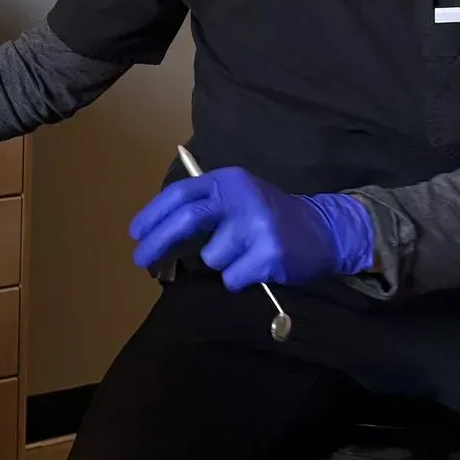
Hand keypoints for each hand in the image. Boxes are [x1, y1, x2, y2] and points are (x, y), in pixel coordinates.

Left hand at [128, 166, 372, 291]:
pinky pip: (232, 278)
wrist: (324, 231)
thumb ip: (204, 207)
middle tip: (140, 260)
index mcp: (229, 180)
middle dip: (158, 242)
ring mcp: (257, 225)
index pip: (181, 193)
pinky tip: (258, 266)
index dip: (153, 213)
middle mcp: (242, 197)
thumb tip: (156, 230)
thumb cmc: (269, 216)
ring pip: (211, 257)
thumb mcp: (238, 198)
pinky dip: (240, 279)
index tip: (135, 233)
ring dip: (221, 263)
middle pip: (186, 220)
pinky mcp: (269, 254)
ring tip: (245, 253)